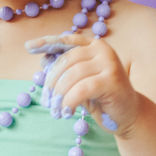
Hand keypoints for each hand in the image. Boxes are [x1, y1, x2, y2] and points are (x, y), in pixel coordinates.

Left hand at [25, 33, 140, 134]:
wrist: (127, 115)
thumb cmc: (100, 97)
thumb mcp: (78, 82)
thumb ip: (65, 70)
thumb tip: (44, 60)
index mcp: (94, 46)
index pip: (66, 40)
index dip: (46, 43)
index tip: (28, 47)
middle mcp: (103, 50)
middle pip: (66, 60)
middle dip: (51, 81)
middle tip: (46, 100)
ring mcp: (109, 63)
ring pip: (72, 75)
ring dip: (59, 94)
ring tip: (56, 109)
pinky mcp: (112, 80)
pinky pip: (82, 88)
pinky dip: (70, 100)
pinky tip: (67, 111)